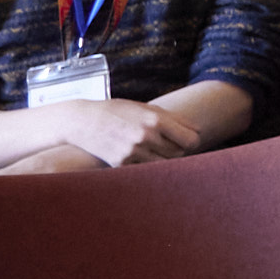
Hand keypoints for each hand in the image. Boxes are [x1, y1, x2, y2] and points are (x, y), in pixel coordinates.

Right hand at [50, 97, 205, 167]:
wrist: (82, 121)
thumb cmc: (118, 111)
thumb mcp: (146, 108)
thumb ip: (172, 119)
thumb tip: (198, 131)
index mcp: (156, 120)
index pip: (192, 139)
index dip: (192, 140)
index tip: (186, 139)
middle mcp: (146, 136)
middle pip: (180, 153)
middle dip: (178, 149)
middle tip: (168, 144)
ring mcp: (132, 152)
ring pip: (164, 164)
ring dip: (163, 159)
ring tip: (154, 149)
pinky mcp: (120, 164)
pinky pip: (144, 170)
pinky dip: (146, 166)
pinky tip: (139, 156)